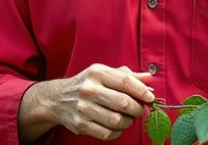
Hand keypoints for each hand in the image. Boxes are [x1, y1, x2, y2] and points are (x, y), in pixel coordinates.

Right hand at [19, 64, 154, 141]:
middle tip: (139, 110)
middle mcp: (89, 89)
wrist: (57, 98)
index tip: (150, 97)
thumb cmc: (87, 84)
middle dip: (137, 109)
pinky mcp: (80, 124)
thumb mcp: (104, 73)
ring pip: (117, 120)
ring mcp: (83, 108)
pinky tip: (117, 126)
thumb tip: (149, 78)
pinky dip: (117, 132)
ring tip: (128, 118)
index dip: (142, 91)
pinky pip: (107, 133)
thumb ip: (127, 75)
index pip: (125, 81)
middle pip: (123, 103)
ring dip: (128, 122)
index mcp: (97, 73)